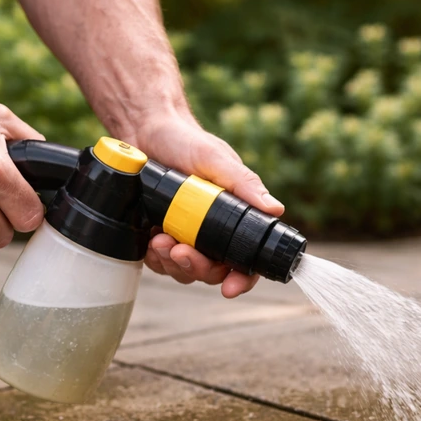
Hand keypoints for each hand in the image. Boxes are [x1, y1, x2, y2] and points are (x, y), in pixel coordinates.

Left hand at [127, 112, 284, 297]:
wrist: (145, 131)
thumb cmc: (186, 142)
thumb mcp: (217, 159)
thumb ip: (244, 184)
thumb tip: (275, 209)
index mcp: (234, 219)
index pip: (246, 261)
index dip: (242, 279)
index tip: (230, 288)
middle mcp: (211, 234)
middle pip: (213, 272)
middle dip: (198, 268)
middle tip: (181, 251)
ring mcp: (184, 238)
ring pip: (184, 272)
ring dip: (173, 263)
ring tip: (160, 239)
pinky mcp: (157, 238)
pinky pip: (159, 264)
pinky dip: (155, 257)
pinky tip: (151, 238)